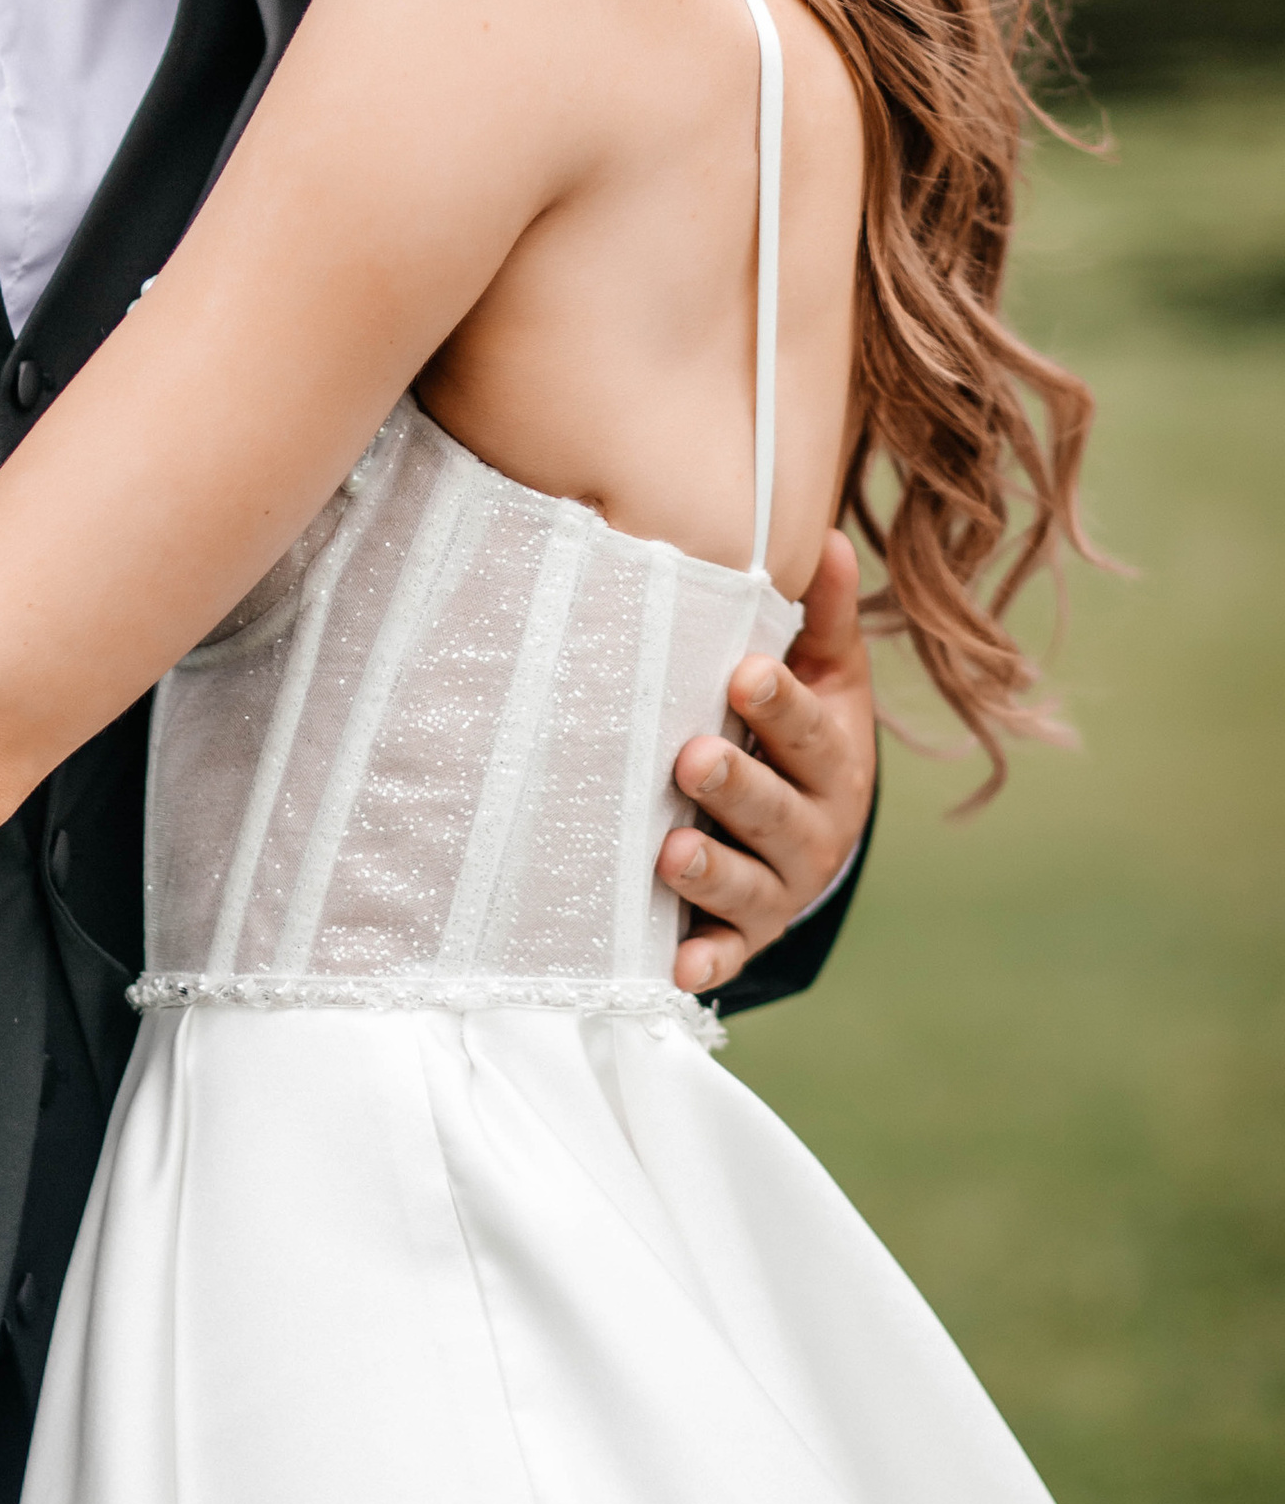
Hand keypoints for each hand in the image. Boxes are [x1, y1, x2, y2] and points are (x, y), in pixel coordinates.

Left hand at [662, 533, 874, 993]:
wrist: (810, 840)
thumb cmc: (802, 740)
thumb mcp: (827, 679)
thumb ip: (822, 617)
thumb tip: (830, 537)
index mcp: (832, 760)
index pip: (809, 731)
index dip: (781, 705)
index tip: (744, 671)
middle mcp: (812, 830)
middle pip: (776, 810)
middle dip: (737, 786)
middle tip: (692, 756)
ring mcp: (778, 890)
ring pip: (747, 884)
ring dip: (711, 871)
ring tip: (672, 852)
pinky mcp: (742, 938)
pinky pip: (723, 954)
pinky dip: (703, 962)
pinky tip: (674, 966)